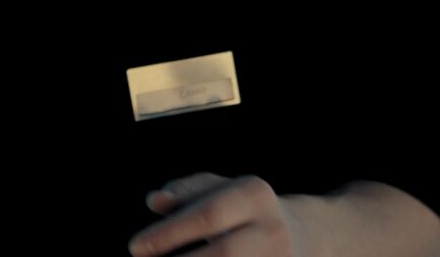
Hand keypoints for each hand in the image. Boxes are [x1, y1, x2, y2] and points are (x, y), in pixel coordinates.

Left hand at [127, 173, 316, 256]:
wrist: (304, 234)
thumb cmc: (246, 209)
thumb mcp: (221, 190)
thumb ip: (186, 192)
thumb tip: (155, 201)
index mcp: (253, 194)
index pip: (206, 215)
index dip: (168, 233)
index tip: (135, 247)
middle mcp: (272, 227)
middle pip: (225, 252)